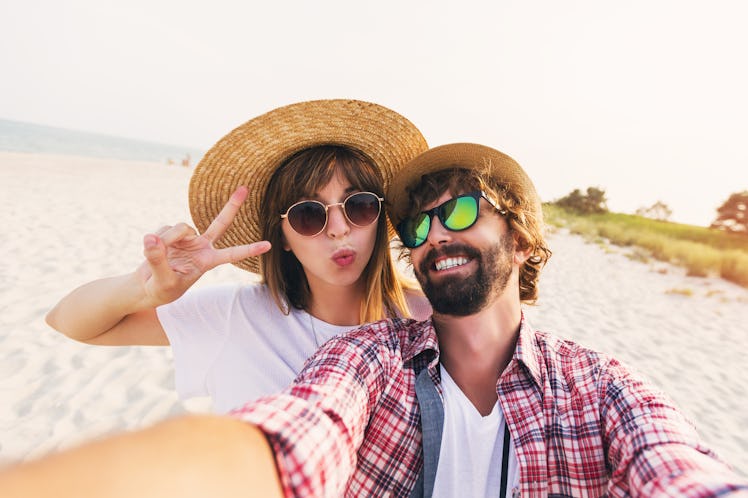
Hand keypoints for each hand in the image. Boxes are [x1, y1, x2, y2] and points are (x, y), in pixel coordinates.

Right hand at [136, 186, 270, 305]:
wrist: (148, 286)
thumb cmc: (161, 290)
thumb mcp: (163, 281)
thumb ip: (159, 260)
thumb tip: (153, 238)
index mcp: (208, 261)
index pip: (232, 254)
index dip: (249, 249)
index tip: (268, 246)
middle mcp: (201, 246)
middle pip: (220, 223)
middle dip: (232, 206)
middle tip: (245, 188)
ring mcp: (187, 238)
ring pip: (181, 227)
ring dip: (168, 239)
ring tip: (158, 255)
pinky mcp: (171, 233)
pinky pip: (163, 230)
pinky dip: (154, 240)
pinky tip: (151, 249)